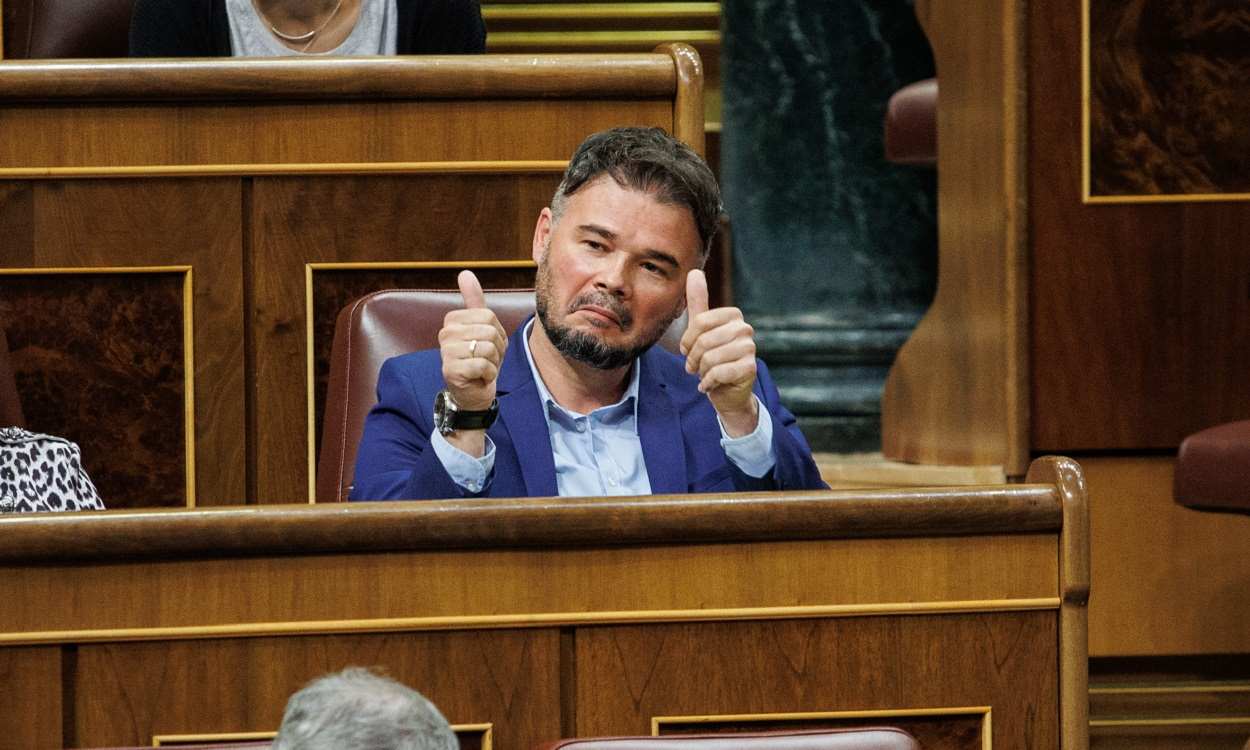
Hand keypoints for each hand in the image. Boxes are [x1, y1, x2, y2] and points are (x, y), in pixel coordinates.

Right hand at [439, 269, 507, 412]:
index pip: (489, 316)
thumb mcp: (483, 328)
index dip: (497, 333)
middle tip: (487, 360)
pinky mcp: (450, 370)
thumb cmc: (480, 359)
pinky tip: (479, 378)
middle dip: (497, 349)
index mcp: (453, 320)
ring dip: (493, 363)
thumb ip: (474, 301)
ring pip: (487, 347)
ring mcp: (446, 352)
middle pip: (489, 331)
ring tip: (483, 368)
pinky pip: (483, 365)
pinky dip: (489, 374)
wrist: (474, 392)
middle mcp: (445, 333)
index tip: (488, 345)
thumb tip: (465, 273)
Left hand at [679, 269, 758, 437]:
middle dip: (693, 358)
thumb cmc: (713, 358)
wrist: (728, 392)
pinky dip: (708, 382)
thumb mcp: (701, 330)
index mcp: (733, 315)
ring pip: (710, 358)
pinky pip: (718, 372)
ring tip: (705, 374)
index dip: (687, 341)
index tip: (688, 351)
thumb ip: (698, 302)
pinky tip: (710, 384)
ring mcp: (750, 348)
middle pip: (704, 341)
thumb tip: (694, 271)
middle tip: (694, 367)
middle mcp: (745, 329)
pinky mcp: (750, 368)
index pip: (699, 322)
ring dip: (701, 371)